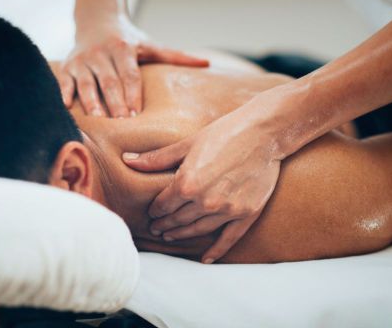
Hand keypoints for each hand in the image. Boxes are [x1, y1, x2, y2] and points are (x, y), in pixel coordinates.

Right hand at [61, 15, 208, 115]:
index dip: (132, 93)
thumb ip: (176, 56)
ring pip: (86, 83)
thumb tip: (207, 63)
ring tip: (97, 120)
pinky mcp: (68, 66)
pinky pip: (64, 81)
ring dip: (91, 102)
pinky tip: (66, 108)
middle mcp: (101, 53)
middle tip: (120, 123)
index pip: (129, 74)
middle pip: (109, 81)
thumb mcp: (151, 45)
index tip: (136, 113)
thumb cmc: (128, 40)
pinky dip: (64, 93)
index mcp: (123, 49)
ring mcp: (82, 60)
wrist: (96, 19)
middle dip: (114, 102)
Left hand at [122, 95, 282, 262]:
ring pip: (198, 230)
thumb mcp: (188, 143)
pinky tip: (206, 259)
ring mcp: (227, 210)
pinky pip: (228, 238)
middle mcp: (205, 201)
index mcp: (187, 183)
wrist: (263, 133)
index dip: (155, 210)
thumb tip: (128, 159)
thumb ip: (157, 158)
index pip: (164, 204)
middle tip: (156, 229)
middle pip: (178, 219)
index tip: (152, 213)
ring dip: (182, 235)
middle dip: (165, 224)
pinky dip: (216, 251)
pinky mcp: (246, 214)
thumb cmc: (224, 132)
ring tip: (171, 236)